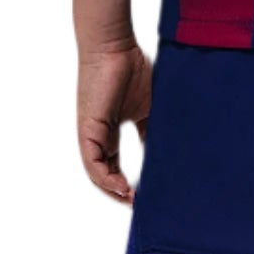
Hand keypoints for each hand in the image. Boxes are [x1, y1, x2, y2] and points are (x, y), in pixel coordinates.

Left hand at [78, 44, 153, 201]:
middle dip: (121, 194)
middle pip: (104, 175)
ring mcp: (91, 134)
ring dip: (112, 191)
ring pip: (96, 174)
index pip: (115, 167)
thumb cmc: (132, 70)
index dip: (128, 184)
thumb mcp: (149, 109)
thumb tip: (166, 155)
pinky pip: (92, 162)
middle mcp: (98, 137)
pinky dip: (105, 178)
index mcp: (110, 132)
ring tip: (131, 201)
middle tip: (140, 206)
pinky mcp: (87, 129)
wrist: (116, 47)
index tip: (146, 196)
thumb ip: (153, 132)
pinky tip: (120, 188)